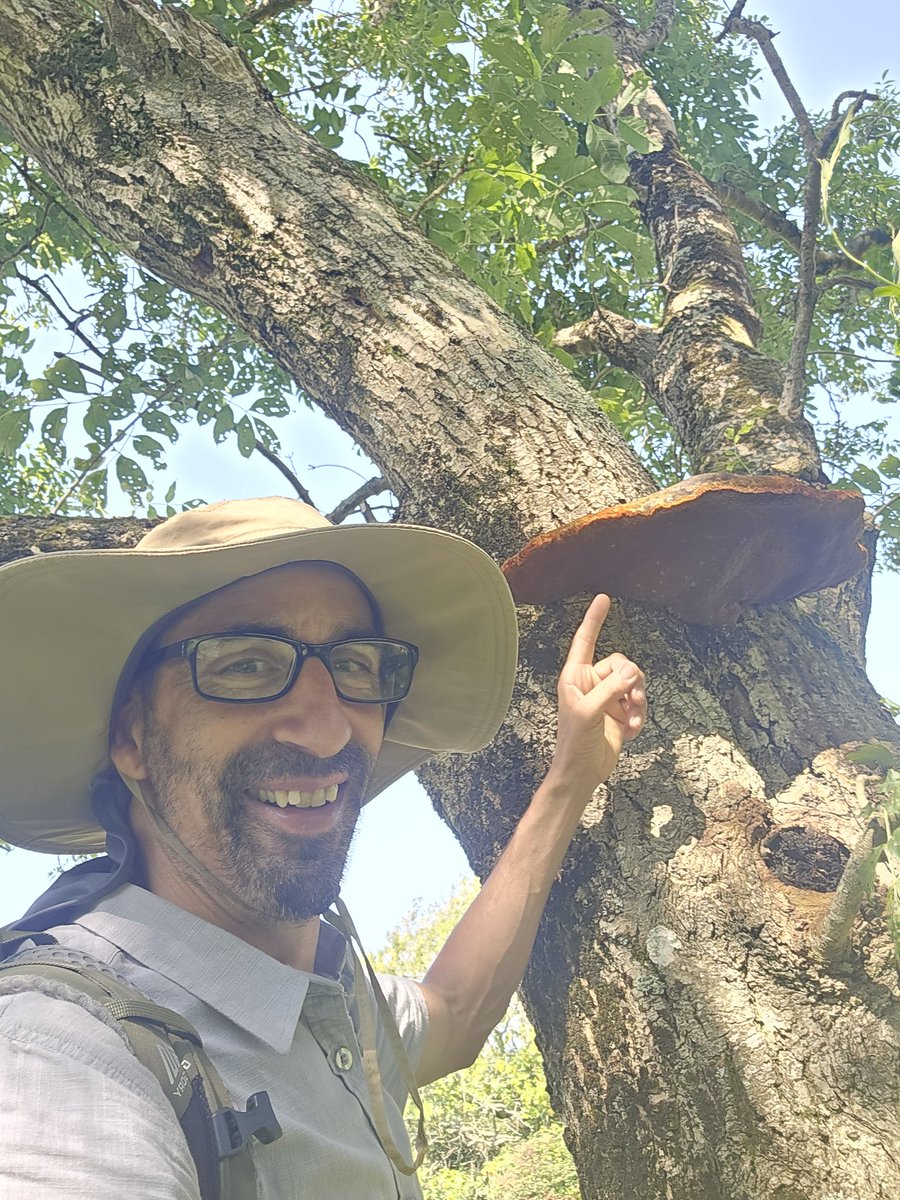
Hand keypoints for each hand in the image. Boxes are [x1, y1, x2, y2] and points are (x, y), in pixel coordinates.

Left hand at [549, 594, 645, 791]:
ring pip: (634, 682)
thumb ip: (611, 689)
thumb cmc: (574, 742)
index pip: (586, 640)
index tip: (603, 598)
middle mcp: (592, 682)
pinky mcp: (621, 712)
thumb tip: (633, 672)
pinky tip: (631, 730)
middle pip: (621, 663)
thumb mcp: (589, 712)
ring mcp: (608, 697)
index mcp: (575, 676)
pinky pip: (639, 702)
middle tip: (631, 698)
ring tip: (631, 717)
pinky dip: (639, 716)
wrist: (583, 771)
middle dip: (631, 680)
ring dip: (638, 700)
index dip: (594, 619)